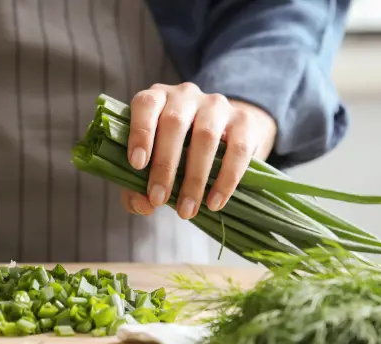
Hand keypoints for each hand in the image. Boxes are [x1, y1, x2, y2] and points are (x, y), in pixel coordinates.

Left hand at [119, 82, 276, 218]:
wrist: (224, 137)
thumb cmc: (175, 152)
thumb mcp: (151, 164)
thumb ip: (136, 185)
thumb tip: (144, 205)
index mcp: (157, 98)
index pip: (146, 104)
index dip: (140, 133)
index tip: (137, 165)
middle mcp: (185, 95)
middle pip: (174, 123)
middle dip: (165, 166)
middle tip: (158, 200)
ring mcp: (216, 105)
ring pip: (206, 136)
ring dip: (194, 178)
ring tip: (186, 210)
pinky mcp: (244, 120)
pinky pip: (237, 150)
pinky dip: (225, 180)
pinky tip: (214, 203)